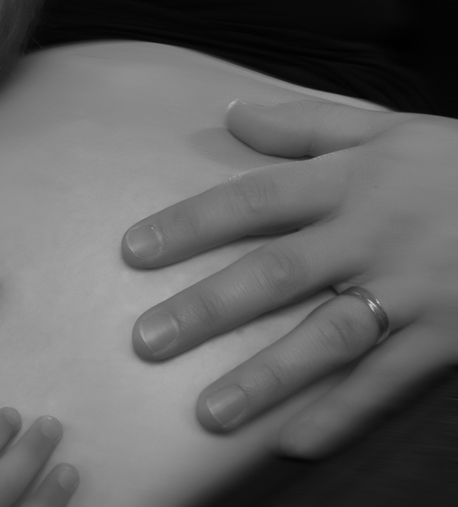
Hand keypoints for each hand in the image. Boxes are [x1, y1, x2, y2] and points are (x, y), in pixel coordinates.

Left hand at [122, 98, 457, 456]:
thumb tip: (232, 115)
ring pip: (327, 337)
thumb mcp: (386, 129)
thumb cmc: (456, 163)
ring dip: (266, 376)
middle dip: (208, 309)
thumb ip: (306, 125)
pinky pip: (387, 382)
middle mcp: (371, 237)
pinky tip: (294, 443)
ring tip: (208, 413)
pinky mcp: (445, 337)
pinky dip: (342, 414)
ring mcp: (409, 291)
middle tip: (148, 342)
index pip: (254, 200)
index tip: (133, 251)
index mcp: (350, 182)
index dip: (191, 225)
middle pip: (277, 273)